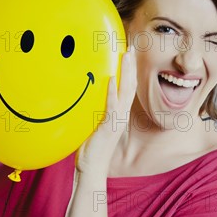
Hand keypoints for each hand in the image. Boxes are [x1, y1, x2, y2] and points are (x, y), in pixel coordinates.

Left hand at [74, 45, 136, 176]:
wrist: (92, 169)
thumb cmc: (90, 149)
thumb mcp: (91, 125)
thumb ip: (92, 111)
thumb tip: (84, 98)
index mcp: (117, 114)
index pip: (126, 88)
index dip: (129, 71)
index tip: (128, 54)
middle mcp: (120, 115)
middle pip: (130, 86)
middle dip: (131, 66)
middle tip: (132, 47)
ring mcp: (116, 121)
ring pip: (125, 92)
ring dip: (126, 73)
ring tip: (127, 55)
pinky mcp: (108, 127)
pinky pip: (112, 106)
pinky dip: (113, 92)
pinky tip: (112, 79)